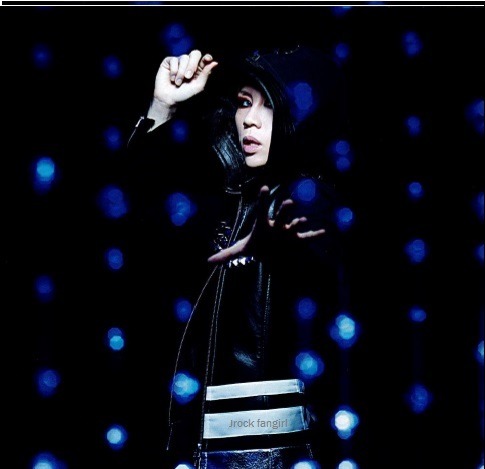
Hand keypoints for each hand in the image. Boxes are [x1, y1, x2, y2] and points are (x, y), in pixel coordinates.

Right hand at [147, 50, 217, 127]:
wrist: (169, 98)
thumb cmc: (184, 94)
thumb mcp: (198, 86)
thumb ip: (206, 74)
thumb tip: (215, 62)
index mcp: (198, 69)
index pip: (204, 59)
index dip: (206, 57)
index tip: (208, 59)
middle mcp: (190, 63)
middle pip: (195, 54)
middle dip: (192, 65)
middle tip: (188, 77)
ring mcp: (179, 61)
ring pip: (184, 58)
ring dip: (181, 72)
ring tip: (178, 83)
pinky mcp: (169, 61)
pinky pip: (174, 60)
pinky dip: (173, 71)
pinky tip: (172, 79)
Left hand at [207, 186, 325, 263]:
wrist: (268, 250)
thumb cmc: (254, 246)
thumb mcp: (240, 251)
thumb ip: (225, 255)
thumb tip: (208, 261)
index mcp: (263, 225)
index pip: (261, 210)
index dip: (262, 200)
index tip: (263, 188)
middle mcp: (276, 225)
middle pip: (281, 215)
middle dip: (285, 210)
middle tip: (288, 202)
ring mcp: (287, 232)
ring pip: (293, 224)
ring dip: (298, 222)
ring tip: (302, 220)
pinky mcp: (295, 240)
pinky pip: (306, 237)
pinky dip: (315, 235)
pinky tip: (324, 231)